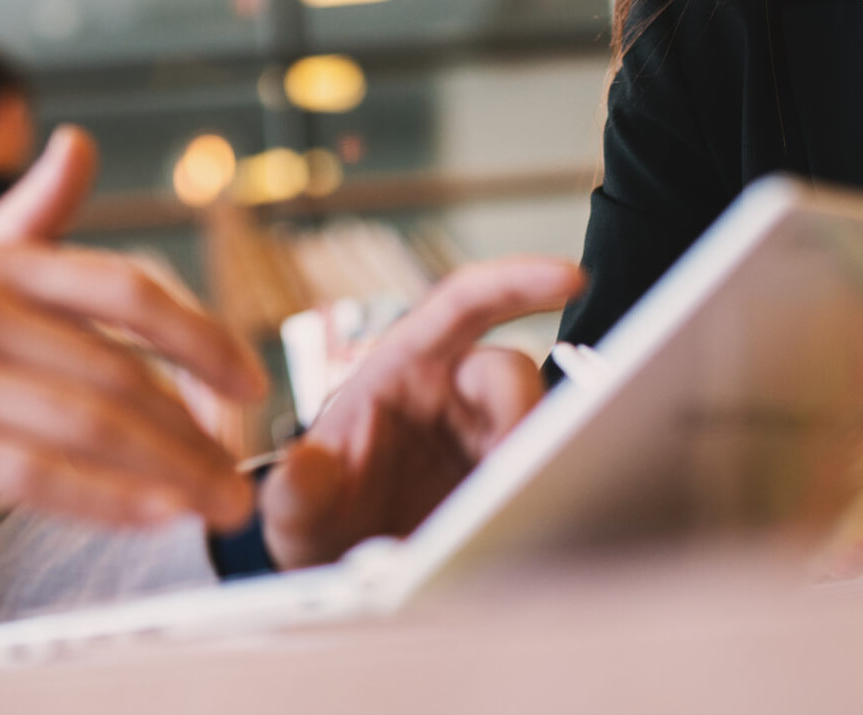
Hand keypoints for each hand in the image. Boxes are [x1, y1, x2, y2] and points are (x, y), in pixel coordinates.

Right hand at [0, 126, 266, 534]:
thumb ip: (29, 217)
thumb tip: (80, 143)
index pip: (123, 290)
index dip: (200, 337)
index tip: (250, 382)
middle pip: (114, 371)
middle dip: (192, 431)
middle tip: (238, 476)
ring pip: (81, 426)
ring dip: (162, 473)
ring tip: (211, 504)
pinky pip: (28, 474)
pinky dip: (100, 501)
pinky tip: (149, 516)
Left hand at [260, 256, 583, 569]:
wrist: (341, 584)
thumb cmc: (317, 525)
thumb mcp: (292, 510)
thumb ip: (295, 489)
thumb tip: (307, 466)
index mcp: (401, 369)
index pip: (463, 305)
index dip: (515, 282)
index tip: (570, 279)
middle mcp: (452, 396)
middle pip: (511, 375)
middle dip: (523, 411)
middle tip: (514, 466)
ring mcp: (486, 442)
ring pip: (538, 426)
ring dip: (537, 463)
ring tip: (510, 511)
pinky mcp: (508, 485)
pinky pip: (545, 475)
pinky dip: (546, 495)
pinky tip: (529, 528)